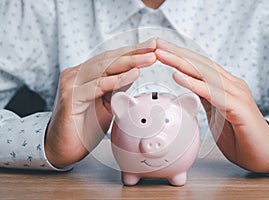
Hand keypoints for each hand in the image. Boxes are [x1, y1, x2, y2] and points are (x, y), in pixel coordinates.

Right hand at [45, 39, 156, 167]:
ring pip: (104, 68)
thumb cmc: (84, 127)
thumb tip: (133, 73)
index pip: (111, 59)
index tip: (152, 47)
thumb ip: (116, 88)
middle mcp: (76, 74)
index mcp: (85, 74)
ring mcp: (72, 84)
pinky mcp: (70, 96)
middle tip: (153, 46)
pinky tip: (132, 75)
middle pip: (109, 59)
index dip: (132, 52)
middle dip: (134, 53)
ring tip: (148, 58)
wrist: (63, 148)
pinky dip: (116, 80)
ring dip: (129, 62)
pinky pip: (97, 86)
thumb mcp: (105, 104)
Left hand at [155, 38, 268, 172]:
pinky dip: (195, 84)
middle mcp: (231, 85)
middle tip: (156, 43)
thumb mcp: (217, 113)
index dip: (180, 56)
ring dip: (181, 63)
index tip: (160, 49)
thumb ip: (206, 98)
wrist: (265, 155)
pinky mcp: (239, 108)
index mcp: (225, 85)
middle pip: (200, 63)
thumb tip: (189, 88)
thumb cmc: (241, 135)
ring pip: (205, 73)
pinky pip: (213, 93)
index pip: (199, 65)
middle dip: (177, 53)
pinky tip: (178, 76)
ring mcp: (236, 94)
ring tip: (162, 54)